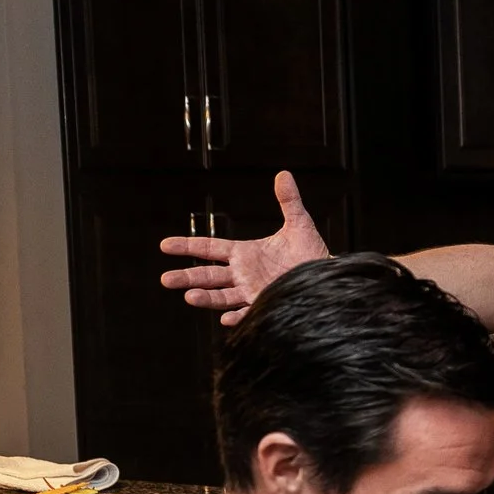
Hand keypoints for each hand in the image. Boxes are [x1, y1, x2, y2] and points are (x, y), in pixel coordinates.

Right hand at [158, 171, 329, 324]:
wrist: (327, 280)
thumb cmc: (312, 254)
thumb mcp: (300, 224)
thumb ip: (289, 201)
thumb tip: (283, 175)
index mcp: (245, 254)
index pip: (209, 249)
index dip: (187, 246)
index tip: (165, 245)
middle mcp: (243, 274)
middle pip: (207, 275)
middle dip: (186, 277)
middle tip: (165, 279)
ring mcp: (252, 292)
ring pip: (222, 297)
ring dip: (206, 297)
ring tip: (189, 297)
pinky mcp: (265, 307)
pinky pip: (247, 314)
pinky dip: (236, 317)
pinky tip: (225, 319)